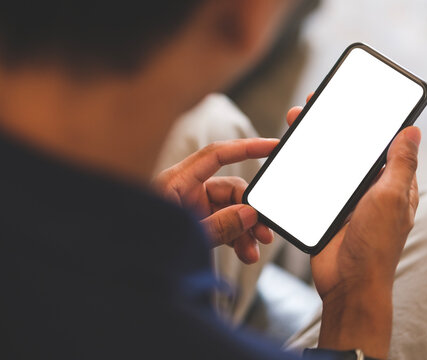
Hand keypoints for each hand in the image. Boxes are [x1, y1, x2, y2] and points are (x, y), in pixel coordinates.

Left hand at [153, 138, 277, 263]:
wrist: (123, 267)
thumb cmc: (142, 247)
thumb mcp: (186, 237)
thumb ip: (220, 225)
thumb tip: (250, 214)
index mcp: (177, 181)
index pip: (217, 155)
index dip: (246, 148)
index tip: (272, 147)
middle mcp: (187, 190)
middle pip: (231, 190)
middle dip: (250, 212)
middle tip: (265, 234)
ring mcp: (193, 208)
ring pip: (231, 211)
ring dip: (246, 231)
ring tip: (254, 251)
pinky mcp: (197, 223)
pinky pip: (224, 224)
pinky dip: (237, 238)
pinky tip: (245, 252)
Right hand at [286, 96, 420, 356]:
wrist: (348, 283)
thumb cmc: (376, 244)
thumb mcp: (392, 198)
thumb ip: (401, 165)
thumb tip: (413, 130)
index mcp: (392, 182)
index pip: (384, 143)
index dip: (370, 120)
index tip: (352, 99)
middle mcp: (370, 188)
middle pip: (351, 149)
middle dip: (333, 126)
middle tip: (314, 105)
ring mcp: (346, 199)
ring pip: (329, 162)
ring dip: (314, 142)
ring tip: (296, 122)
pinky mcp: (325, 209)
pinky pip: (313, 182)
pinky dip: (302, 167)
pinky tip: (289, 152)